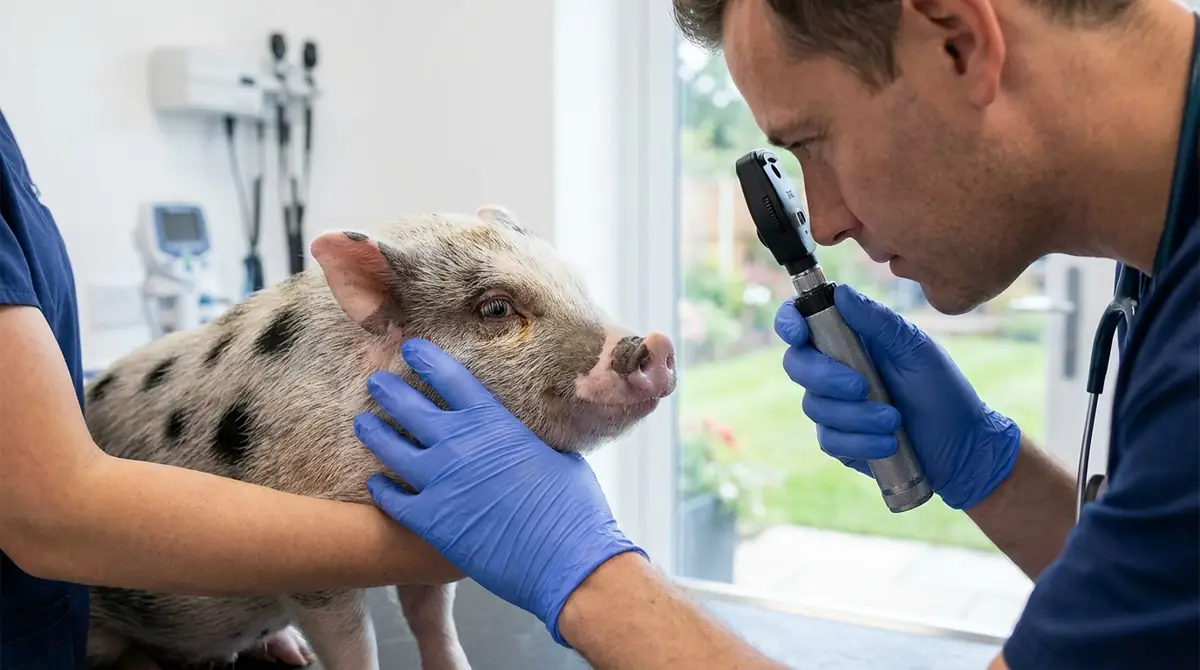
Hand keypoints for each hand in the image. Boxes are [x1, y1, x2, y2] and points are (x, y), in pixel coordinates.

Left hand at [353, 338, 644, 646]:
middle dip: (388, 390)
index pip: (449, 376)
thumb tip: (528, 438)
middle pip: (408, 405)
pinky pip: (392, 499)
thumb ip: (529, 441)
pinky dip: (381, 489)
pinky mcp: (430, 521)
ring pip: (390, 447)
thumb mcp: (557, 455)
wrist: (565, 557)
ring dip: (374, 433)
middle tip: (375, 383)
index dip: (426, 358)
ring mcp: (439, 481)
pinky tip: (376, 485)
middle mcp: (459, 443)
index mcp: (493, 420)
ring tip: (363, 424)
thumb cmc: (573, 506)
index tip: (410, 349)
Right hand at [773, 283, 1020, 509]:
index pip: (802, 321)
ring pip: (814, 406)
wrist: (962, 446)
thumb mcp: (915, 349)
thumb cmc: (942, 390)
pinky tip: (889, 443)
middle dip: (825, 377)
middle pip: (797, 364)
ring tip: (894, 420)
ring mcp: (834, 406)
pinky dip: (860, 441)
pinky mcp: (840, 440)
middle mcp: (834, 369)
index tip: (798, 333)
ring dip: (856, 415)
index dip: (789, 322)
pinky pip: (829, 439)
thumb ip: (877, 321)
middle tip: (861, 386)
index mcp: (850, 338)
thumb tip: (839, 292)